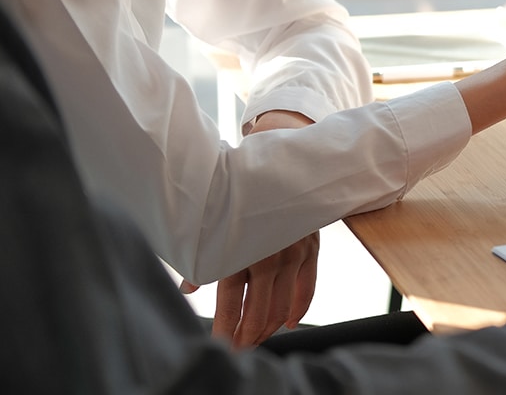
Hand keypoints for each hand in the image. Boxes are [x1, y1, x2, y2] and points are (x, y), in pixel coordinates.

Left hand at [182, 109, 320, 347]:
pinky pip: (307, 288)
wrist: (281, 159)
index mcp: (242, 249)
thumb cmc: (242, 190)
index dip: (224, 329)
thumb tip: (189, 288)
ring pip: (282, 305)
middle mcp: (270, 256)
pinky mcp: (312, 249)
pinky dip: (297, 308)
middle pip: (259, 310)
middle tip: (236, 350)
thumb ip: (204, 256)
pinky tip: (287, 322)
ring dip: (268, 326)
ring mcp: (294, 254)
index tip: (218, 345)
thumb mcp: (216, 221)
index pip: (230, 303)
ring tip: (256, 339)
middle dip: (246, 335)